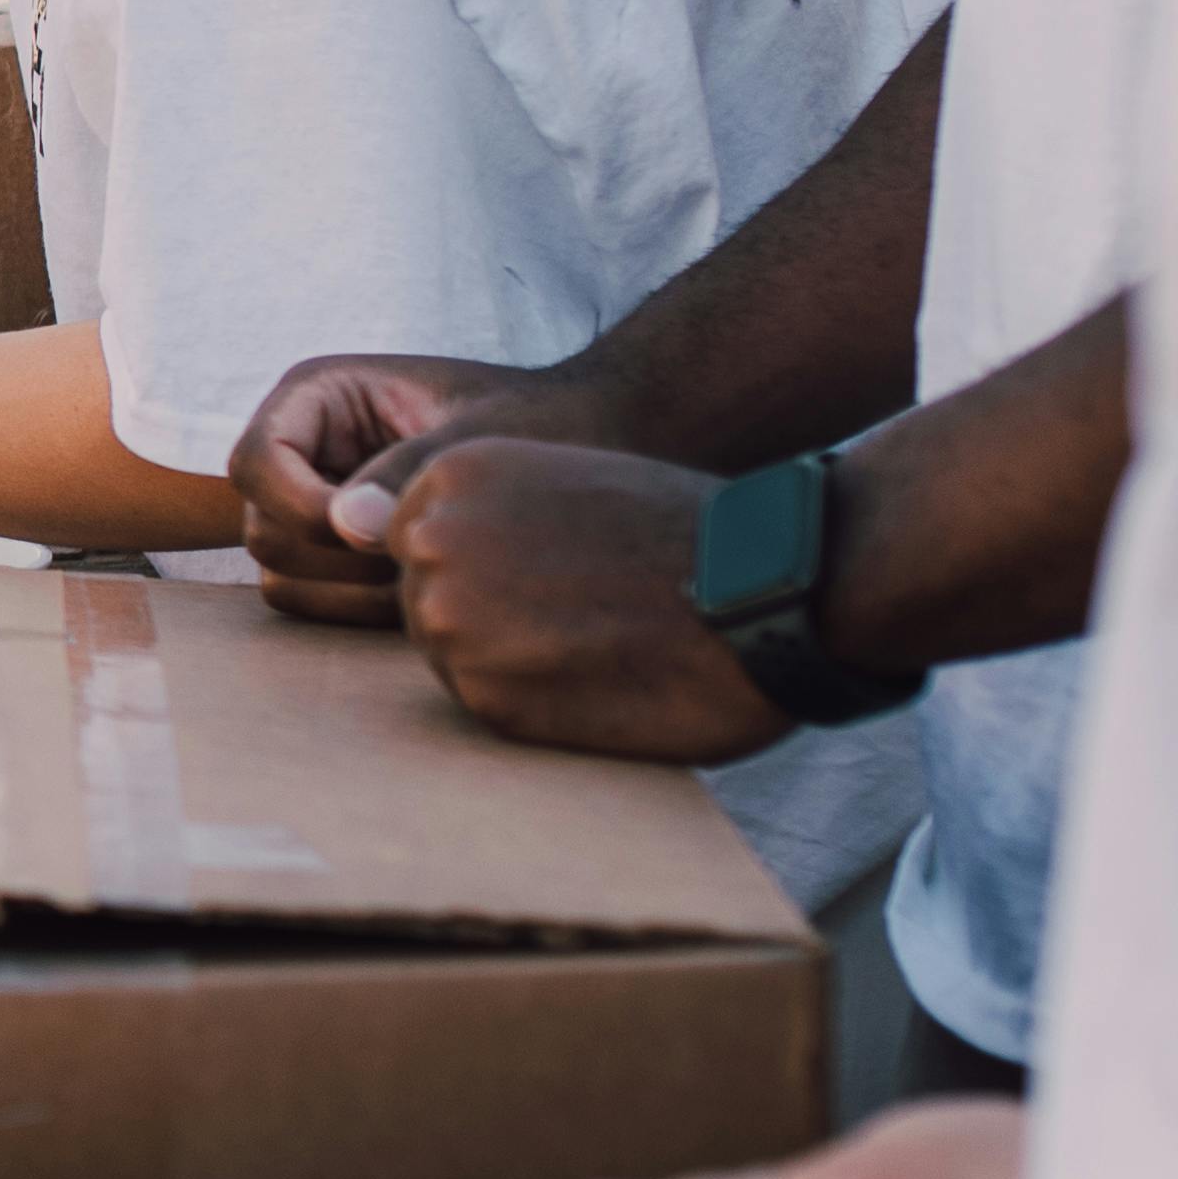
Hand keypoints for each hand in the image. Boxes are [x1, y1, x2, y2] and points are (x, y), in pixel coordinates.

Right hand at [234, 350, 543, 623]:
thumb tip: (347, 526)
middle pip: (262, 529)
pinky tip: (421, 588)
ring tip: (427, 575)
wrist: (575, 442)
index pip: (256, 461)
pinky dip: (357, 608)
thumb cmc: (531, 418)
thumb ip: (410, 468)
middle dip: (337, 560)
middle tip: (418, 560)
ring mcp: (310, 504)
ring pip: (279, 574)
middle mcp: (300, 452)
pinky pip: (310, 601)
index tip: (378, 532)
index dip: (300, 507)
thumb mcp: (479, 431)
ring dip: (350, 592)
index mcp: (319, 396)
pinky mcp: (332, 553)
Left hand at [381, 438, 788, 762]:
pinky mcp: (489, 699)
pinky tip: (601, 677)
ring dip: (508, 659)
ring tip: (596, 641)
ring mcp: (453, 625)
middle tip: (576, 615)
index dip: (480, 563)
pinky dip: (535, 701)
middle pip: (424, 599)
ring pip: (449, 656)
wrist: (768, 586)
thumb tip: (409, 551)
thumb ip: (487, 513)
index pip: (418, 539)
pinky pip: (487, 705)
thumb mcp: (565, 480)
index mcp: (452, 474)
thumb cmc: (683, 527)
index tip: (538, 571)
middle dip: (485, 614)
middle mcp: (435, 544)